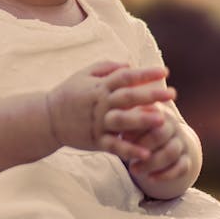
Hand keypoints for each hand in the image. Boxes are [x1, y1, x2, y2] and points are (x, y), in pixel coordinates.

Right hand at [46, 61, 175, 161]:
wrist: (47, 118)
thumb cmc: (69, 94)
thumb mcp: (84, 74)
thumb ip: (107, 67)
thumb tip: (130, 64)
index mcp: (100, 86)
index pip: (126, 76)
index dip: (145, 73)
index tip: (165, 71)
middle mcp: (100, 103)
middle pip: (128, 97)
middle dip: (151, 94)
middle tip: (172, 93)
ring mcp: (98, 123)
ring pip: (123, 121)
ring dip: (143, 120)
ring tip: (163, 120)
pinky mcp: (96, 140)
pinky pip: (114, 146)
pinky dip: (129, 150)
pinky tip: (146, 154)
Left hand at [124, 104, 194, 193]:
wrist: (166, 138)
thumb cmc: (140, 129)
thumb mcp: (133, 121)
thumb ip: (127, 121)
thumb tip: (120, 129)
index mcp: (159, 113)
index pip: (151, 118)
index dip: (136, 129)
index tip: (123, 138)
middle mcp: (173, 127)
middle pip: (161, 135)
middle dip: (143, 147)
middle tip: (127, 158)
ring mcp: (181, 143)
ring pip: (171, 152)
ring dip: (152, 163)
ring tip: (134, 170)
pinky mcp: (186, 159)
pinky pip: (182, 167)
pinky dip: (166, 174)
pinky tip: (151, 179)